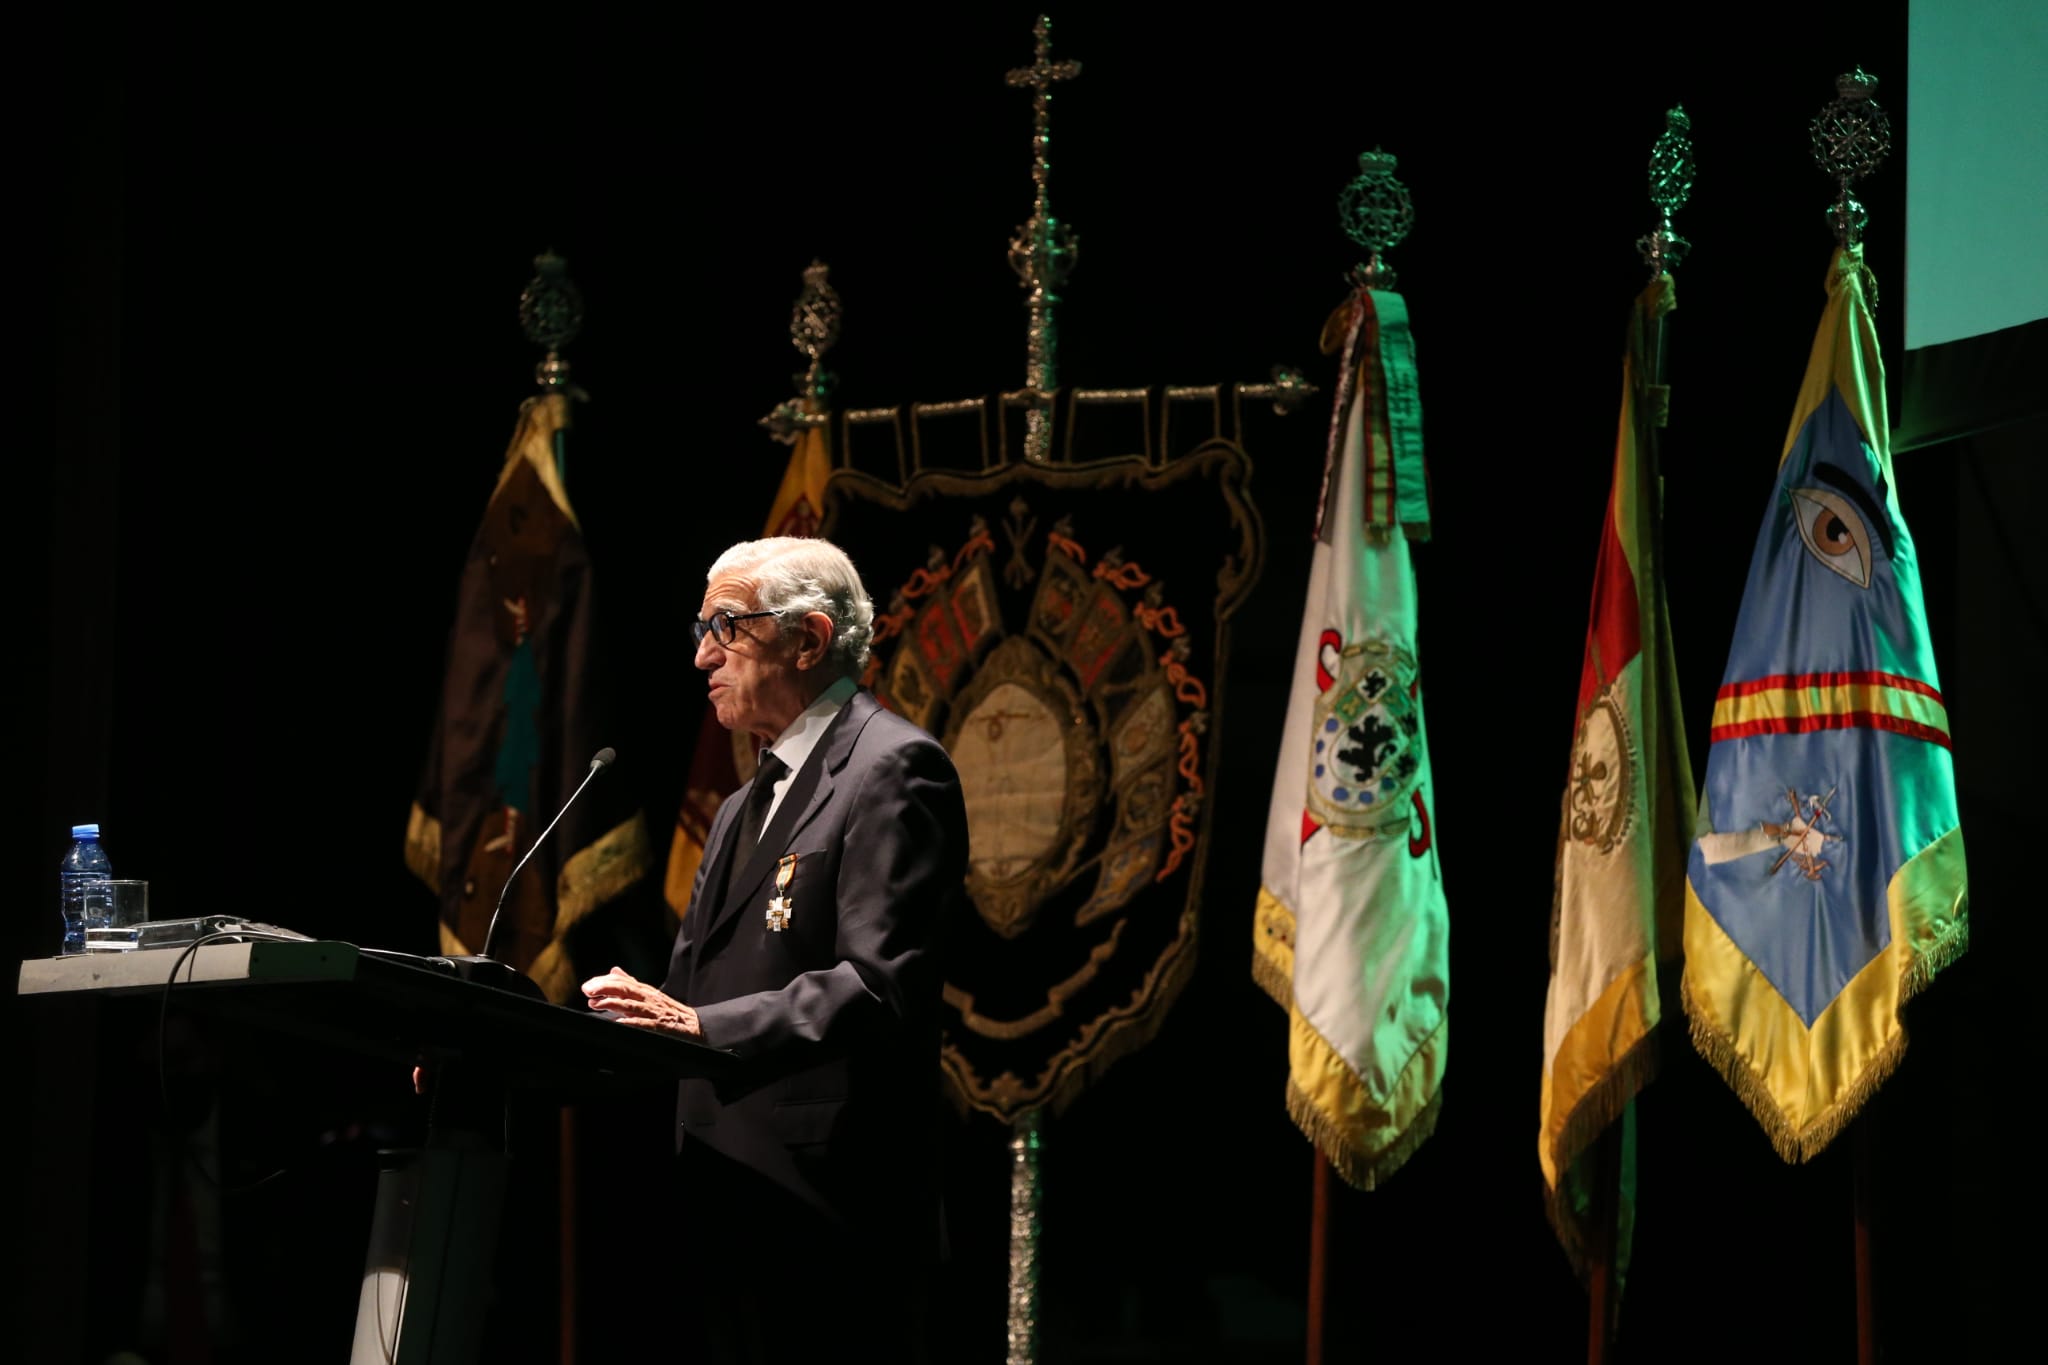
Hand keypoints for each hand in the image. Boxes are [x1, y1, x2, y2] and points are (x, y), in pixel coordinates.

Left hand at [581, 966, 702, 1038]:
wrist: (693, 1025)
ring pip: (630, 1004)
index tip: (588, 986)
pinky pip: (643, 1023)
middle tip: (587, 991)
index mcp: (644, 990)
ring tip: (596, 1005)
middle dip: (604, 989)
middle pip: (624, 989)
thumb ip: (630, 983)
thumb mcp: (649, 994)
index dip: (603, 982)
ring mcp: (653, 1012)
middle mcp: (648, 998)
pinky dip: (631, 1022)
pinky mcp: (659, 1026)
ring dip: (612, 1004)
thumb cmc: (668, 1010)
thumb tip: (613, 970)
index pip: (621, 982)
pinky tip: (619, 1023)